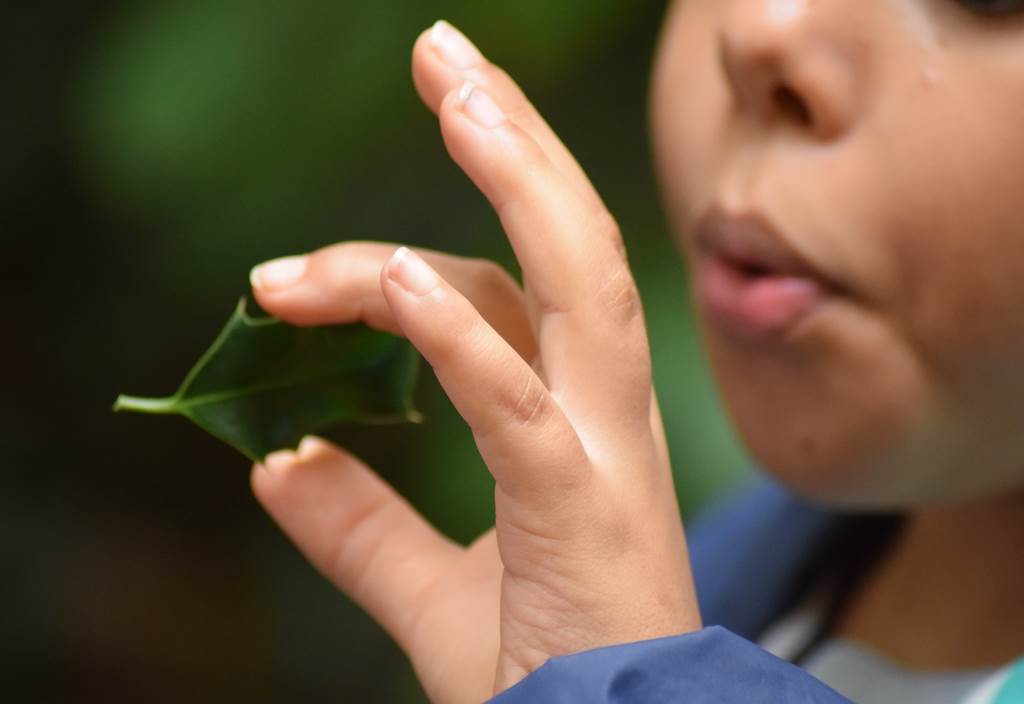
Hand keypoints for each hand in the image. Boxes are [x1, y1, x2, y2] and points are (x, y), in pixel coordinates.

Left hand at [248, 21, 700, 702]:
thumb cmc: (541, 684)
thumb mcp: (430, 596)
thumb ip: (360, 528)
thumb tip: (275, 462)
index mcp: (576, 431)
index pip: (510, 301)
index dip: (422, 254)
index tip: (302, 267)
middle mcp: (605, 423)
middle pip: (573, 248)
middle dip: (517, 143)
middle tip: (443, 54)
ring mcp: (605, 459)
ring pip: (581, 285)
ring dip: (522, 179)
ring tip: (455, 85)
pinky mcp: (584, 516)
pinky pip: (524, 406)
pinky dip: (462, 338)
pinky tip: (396, 284)